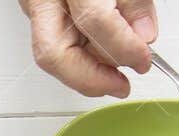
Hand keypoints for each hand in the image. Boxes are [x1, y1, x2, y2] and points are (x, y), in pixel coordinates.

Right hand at [19, 0, 157, 97]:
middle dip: (90, 79)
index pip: (94, 21)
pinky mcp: (36, 12)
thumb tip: (144, 35)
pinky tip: (101, 58)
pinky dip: (79, 56)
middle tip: (120, 85)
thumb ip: (134, 0)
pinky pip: (53, 43)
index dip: (123, 47)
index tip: (144, 59)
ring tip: (115, 75)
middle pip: (55, 53)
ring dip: (86, 72)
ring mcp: (34, 4)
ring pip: (50, 54)